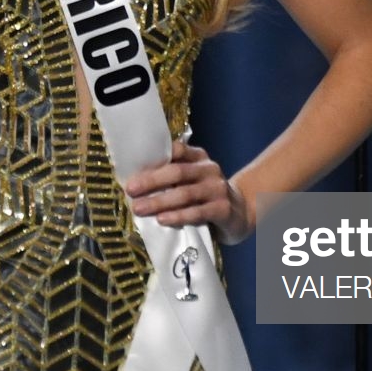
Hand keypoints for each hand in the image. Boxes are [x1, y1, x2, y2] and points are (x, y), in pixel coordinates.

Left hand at [125, 140, 252, 243]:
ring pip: (185, 194)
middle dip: (151, 181)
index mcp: (199, 157)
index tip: (133, 170)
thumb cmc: (206, 195)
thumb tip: (136, 182)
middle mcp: (209, 169)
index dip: (154, 159)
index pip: (176, 150)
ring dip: (159, 201)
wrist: (241, 212)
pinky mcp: (223, 209)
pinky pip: (197, 212)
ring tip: (139, 208)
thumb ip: (172, 176)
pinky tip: (162, 220)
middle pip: (177, 172)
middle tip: (130, 190)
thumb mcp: (192, 180)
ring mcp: (218, 189)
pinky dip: (178, 216)